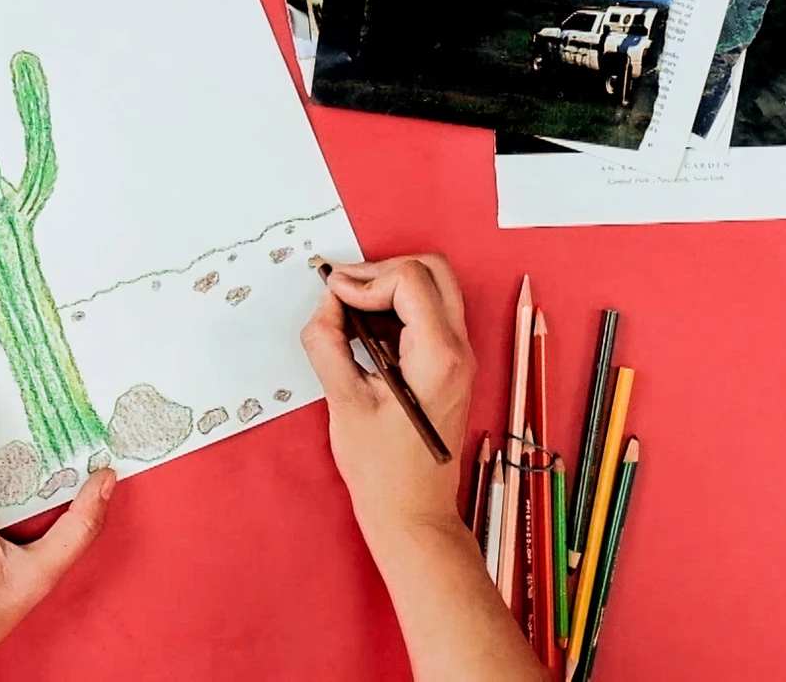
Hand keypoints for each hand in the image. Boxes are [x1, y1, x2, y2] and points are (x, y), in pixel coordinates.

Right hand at [302, 259, 541, 681]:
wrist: (414, 515)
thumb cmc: (383, 471)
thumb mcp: (344, 403)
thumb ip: (329, 344)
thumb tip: (326, 304)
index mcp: (439, 355)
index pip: (409, 280)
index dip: (364, 278)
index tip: (332, 296)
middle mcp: (459, 350)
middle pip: (432, 271)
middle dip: (382, 271)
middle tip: (342, 292)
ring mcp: (459, 358)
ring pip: (433, 289)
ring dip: (390, 288)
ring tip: (348, 313)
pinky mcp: (450, 368)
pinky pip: (429, 316)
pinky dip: (397, 309)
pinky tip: (363, 333)